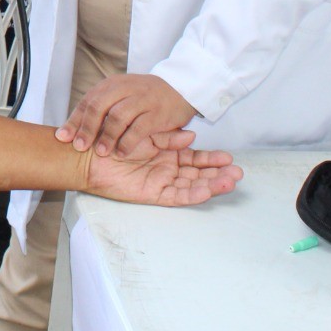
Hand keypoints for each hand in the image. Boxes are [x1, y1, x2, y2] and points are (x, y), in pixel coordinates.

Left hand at [58, 73, 197, 156]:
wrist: (181, 88)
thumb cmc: (145, 97)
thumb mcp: (121, 95)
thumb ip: (101, 108)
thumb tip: (72, 128)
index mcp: (112, 84)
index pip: (88, 101)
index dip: (74, 120)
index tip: (62, 137)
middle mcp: (125, 88)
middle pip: (99, 106)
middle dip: (86, 128)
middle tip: (79, 146)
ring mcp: (142, 99)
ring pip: (118, 116)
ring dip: (107, 136)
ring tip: (100, 152)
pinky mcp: (158, 111)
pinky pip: (140, 127)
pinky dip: (129, 141)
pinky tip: (122, 152)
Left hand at [84, 129, 241, 206]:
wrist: (93, 153)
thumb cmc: (116, 140)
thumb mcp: (148, 135)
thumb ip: (170, 137)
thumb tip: (191, 136)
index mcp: (167, 155)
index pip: (195, 160)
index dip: (212, 160)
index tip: (230, 158)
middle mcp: (167, 171)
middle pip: (198, 175)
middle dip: (218, 175)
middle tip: (238, 173)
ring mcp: (162, 183)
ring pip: (191, 186)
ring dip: (211, 185)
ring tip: (230, 182)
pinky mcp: (153, 194)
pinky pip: (176, 196)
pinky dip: (191, 194)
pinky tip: (206, 191)